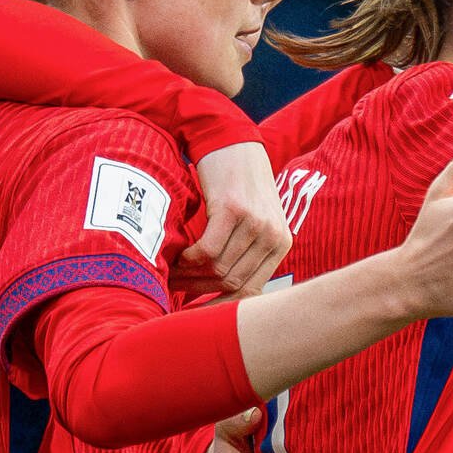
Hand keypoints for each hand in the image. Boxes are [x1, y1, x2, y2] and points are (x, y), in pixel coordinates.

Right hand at [175, 142, 291, 298]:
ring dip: (190, 276)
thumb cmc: (237, 184)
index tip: (195, 311)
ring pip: (219, 269)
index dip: (220, 305)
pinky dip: (189, 259)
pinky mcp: (233, 209)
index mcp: (281, 243)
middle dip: (199, 291)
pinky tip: (178, 256)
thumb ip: (247, 252)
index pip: (252, 291)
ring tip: (172, 274)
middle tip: (174, 289)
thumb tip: (221, 292)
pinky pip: (207, 250)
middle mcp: (272, 235)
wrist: (231, 142)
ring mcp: (255, 223)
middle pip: (232, 283)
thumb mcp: (254, 220)